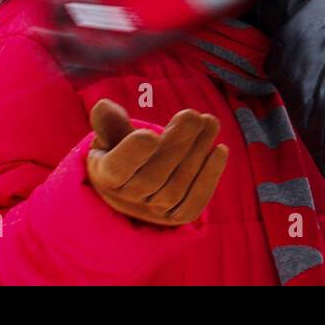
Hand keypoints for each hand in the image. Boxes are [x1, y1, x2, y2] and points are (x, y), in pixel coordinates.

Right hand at [85, 99, 228, 226]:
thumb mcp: (111, 137)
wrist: (133, 186)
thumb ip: (111, 123)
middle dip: (178, 143)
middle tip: (194, 115)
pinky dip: (210, 177)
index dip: (133, 154)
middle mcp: (128, 200)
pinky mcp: (176, 217)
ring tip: (210, 122)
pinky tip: (220, 150)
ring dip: (199, 152)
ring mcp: (153, 212)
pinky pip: (195, 202)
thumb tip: (104, 106)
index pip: (116, 169)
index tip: (150, 134)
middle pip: (154, 176)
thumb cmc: (121, 152)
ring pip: (177, 187)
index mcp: (106, 176)